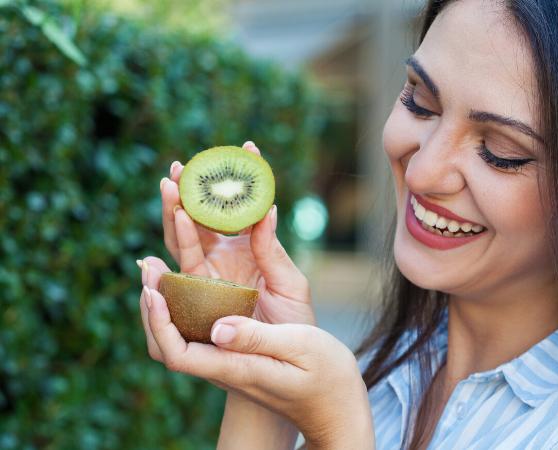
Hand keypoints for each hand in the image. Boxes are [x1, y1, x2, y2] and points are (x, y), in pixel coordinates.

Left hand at [138, 279, 374, 449]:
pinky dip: (185, 304)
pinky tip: (190, 281)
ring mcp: (228, 362)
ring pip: (179, 339)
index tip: (154, 289)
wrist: (334, 407)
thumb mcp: (299, 348)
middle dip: (151, 306)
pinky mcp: (236, 354)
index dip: (159, 322)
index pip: (178, 353)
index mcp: (235, 367)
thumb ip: (258, 338)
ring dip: (165, 303)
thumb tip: (218, 327)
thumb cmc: (325, 378)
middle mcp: (224, 366)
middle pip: (167, 346)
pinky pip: (198, 332)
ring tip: (158, 267)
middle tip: (148, 266)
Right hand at [158, 141, 314, 326]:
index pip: (243, 206)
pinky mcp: (194, 296)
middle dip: (192, 189)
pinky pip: (178, 271)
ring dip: (175, 211)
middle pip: (202, 216)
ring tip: (170, 187)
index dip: (243, 177)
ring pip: (184, 236)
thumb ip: (272, 250)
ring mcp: (207, 274)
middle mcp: (224, 256)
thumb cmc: (293, 324)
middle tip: (184, 165)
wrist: (281, 360)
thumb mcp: (290, 284)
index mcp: (250, 247)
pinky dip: (169, 252)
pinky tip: (168, 228)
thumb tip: (267, 208)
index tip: (247, 145)